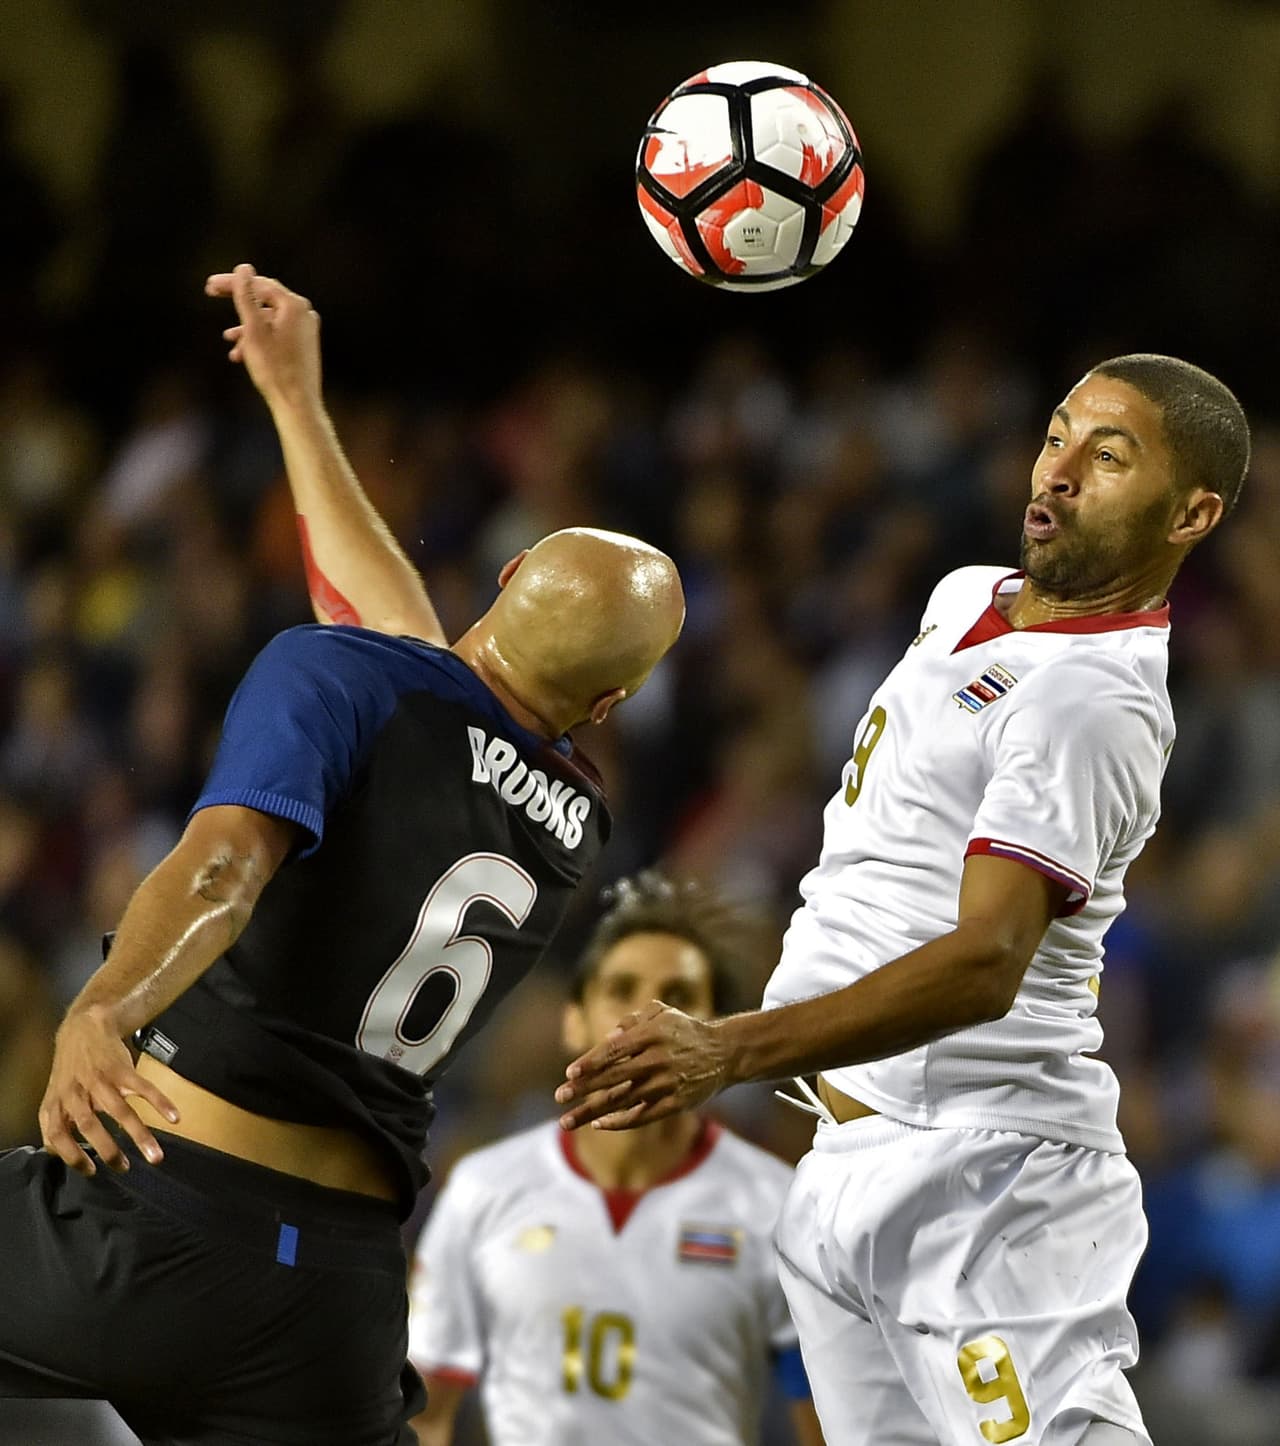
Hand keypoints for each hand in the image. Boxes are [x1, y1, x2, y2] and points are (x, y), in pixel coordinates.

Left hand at [39, 1006, 178, 1174]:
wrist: (84, 1028)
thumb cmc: (71, 1069)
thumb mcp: (55, 1096)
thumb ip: (58, 1123)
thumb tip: (64, 1156)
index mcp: (56, 1102)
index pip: (56, 1135)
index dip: (71, 1155)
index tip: (92, 1171)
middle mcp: (76, 1091)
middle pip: (89, 1124)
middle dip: (107, 1149)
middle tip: (124, 1167)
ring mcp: (100, 1078)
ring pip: (120, 1110)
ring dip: (140, 1134)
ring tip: (155, 1156)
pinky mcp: (122, 1068)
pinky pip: (143, 1087)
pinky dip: (160, 1102)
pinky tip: (174, 1117)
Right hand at [204, 262, 321, 410]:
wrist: (297, 404)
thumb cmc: (274, 369)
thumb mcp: (253, 329)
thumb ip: (246, 296)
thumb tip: (243, 268)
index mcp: (294, 305)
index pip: (258, 284)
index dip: (232, 282)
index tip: (210, 286)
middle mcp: (304, 313)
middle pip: (264, 299)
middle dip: (238, 301)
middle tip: (212, 295)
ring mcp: (306, 330)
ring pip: (268, 320)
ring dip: (246, 327)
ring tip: (228, 339)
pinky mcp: (304, 345)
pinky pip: (276, 334)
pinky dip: (258, 340)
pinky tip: (242, 354)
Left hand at [555, 1001, 729, 1130]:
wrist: (724, 1052)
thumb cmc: (684, 1030)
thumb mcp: (662, 1013)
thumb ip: (633, 1020)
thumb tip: (609, 1037)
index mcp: (652, 1034)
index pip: (614, 1050)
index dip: (591, 1062)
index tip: (570, 1074)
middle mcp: (658, 1059)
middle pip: (614, 1077)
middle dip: (584, 1088)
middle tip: (559, 1097)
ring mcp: (667, 1083)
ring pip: (623, 1101)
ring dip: (592, 1112)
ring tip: (567, 1122)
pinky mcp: (675, 1103)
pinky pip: (642, 1116)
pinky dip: (620, 1121)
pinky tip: (599, 1123)